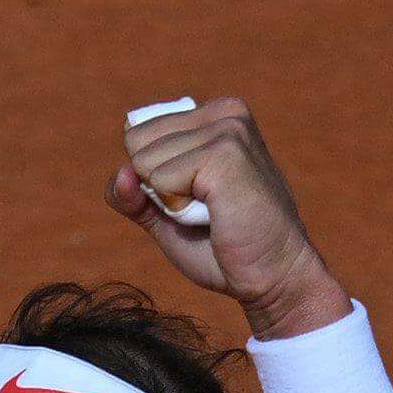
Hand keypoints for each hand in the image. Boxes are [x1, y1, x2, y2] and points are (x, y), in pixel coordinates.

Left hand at [108, 97, 347, 334]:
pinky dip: (177, 208)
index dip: (153, 179)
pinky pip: (160, 178)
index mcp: (215, 117)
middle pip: (137, 143)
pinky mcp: (226, 153)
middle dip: (158, 187)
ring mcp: (228, 129)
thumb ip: (135, 195)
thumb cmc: (224, 249)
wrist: (272, 279)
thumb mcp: (166, 217)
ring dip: (170, 201)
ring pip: (145, 162)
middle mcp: (224, 113)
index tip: (197, 199)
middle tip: (205, 210)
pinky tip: (216, 215)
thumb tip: (120, 173)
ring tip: (214, 213)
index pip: (139, 133)